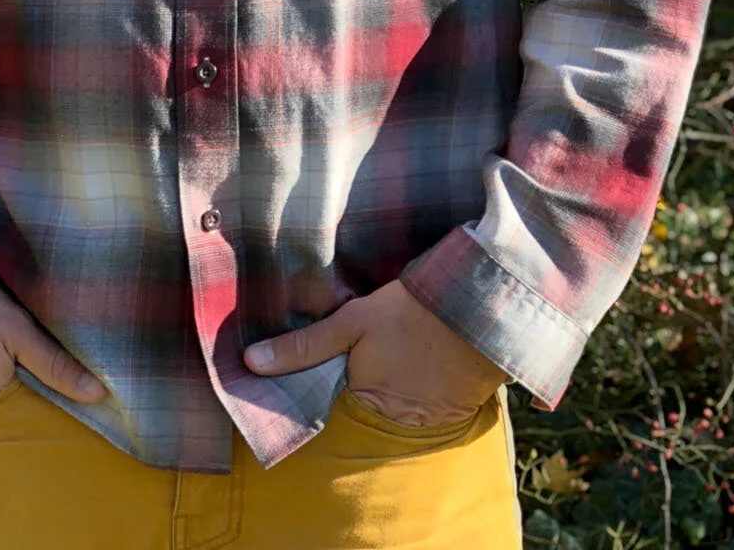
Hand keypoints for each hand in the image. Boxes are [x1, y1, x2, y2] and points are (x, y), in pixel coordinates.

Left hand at [243, 278, 506, 427]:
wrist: (482, 311)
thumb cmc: (412, 314)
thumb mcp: (353, 322)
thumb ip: (304, 346)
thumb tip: (251, 363)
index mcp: (365, 402)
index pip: (333, 407)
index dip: (326, 389)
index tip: (320, 373)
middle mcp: (394, 422)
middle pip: (365, 410)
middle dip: (361, 390)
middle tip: (365, 360)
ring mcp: (428, 420)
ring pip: (397, 409)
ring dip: (393, 390)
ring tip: (394, 360)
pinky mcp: (455, 410)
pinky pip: (427, 407)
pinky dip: (421, 390)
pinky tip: (420, 363)